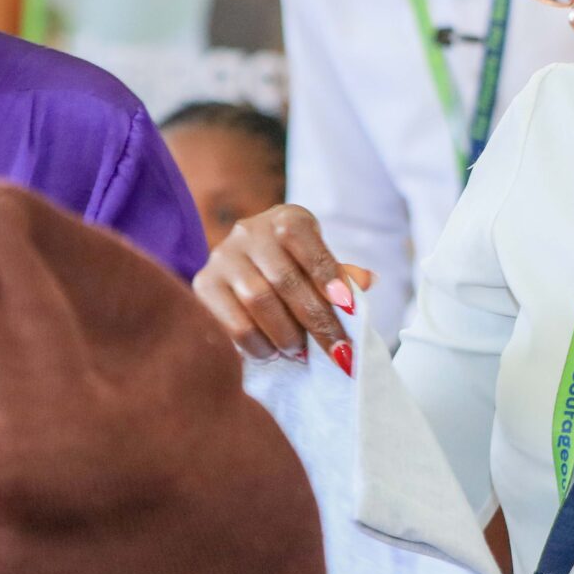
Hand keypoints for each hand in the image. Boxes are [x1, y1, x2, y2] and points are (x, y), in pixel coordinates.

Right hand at [193, 204, 374, 373]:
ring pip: (258, 300)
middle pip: (285, 280)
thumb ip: (341, 275)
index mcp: (287, 219)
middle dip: (316, 321)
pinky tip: (272, 354)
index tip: (349, 307)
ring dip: (286, 334)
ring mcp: (223, 256)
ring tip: (301, 353)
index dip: (328, 275)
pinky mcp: (205, 284)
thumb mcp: (318, 263)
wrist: (245, 267)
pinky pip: (233, 322)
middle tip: (338, 352)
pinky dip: (258, 344)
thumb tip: (368, 280)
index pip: (306, 242)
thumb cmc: (294, 268)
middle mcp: (250, 231)